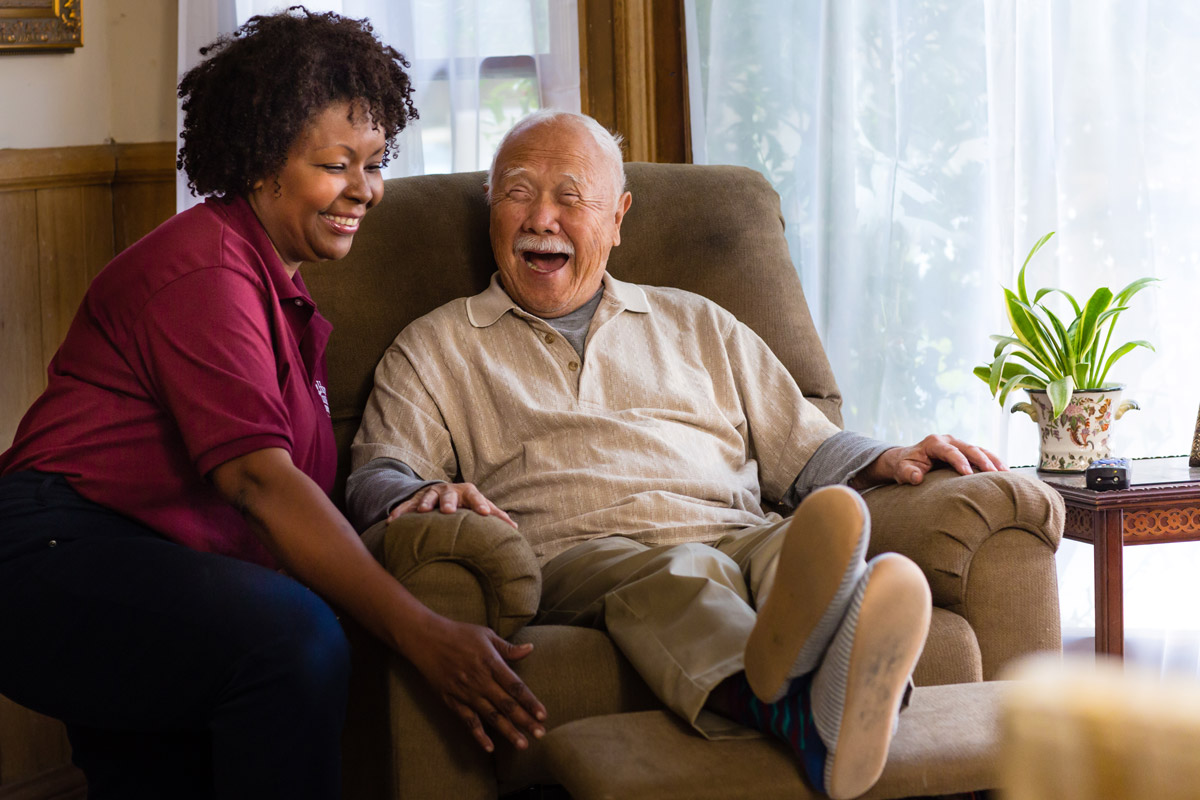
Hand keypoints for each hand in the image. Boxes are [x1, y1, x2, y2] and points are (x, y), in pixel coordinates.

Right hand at [388, 482, 516, 527]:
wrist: (443, 493)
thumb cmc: (467, 504)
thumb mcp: (480, 506)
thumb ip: (496, 516)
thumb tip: (515, 529)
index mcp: (467, 492)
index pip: (475, 496)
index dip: (480, 504)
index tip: (485, 514)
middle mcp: (449, 491)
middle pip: (449, 494)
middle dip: (448, 502)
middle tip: (448, 511)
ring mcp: (431, 494)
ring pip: (427, 496)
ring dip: (424, 503)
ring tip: (423, 512)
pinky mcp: (415, 500)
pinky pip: (406, 506)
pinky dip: (400, 513)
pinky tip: (392, 522)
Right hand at [406, 615, 546, 751]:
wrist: (425, 638)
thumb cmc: (459, 634)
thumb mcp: (486, 635)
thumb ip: (508, 648)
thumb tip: (530, 649)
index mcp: (491, 663)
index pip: (515, 686)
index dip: (530, 702)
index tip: (543, 715)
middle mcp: (480, 680)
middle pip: (506, 705)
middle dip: (525, 721)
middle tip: (540, 734)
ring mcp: (465, 692)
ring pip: (490, 716)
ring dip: (507, 731)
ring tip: (523, 744)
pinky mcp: (452, 700)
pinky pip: (467, 720)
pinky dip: (478, 734)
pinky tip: (489, 747)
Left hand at [863, 434, 1006, 486]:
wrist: (907, 460)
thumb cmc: (905, 466)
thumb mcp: (901, 470)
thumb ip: (907, 473)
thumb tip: (917, 477)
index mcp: (933, 442)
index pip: (949, 451)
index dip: (959, 461)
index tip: (969, 474)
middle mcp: (949, 440)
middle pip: (969, 448)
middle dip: (982, 460)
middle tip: (994, 474)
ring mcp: (959, 444)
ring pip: (979, 450)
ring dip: (993, 461)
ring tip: (1006, 474)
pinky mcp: (966, 451)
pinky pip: (982, 455)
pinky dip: (993, 462)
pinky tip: (1005, 473)